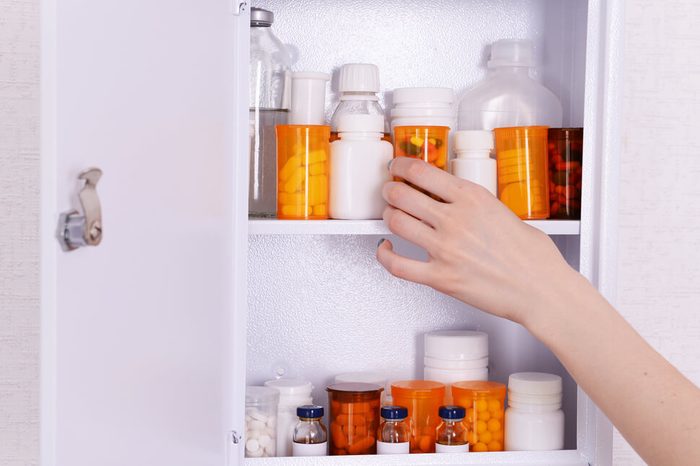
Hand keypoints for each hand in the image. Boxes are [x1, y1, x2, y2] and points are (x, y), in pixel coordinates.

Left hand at [376, 157, 575, 326]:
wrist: (541, 289)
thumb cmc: (532, 256)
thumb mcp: (504, 212)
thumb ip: (475, 204)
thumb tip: (456, 202)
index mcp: (472, 198)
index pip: (421, 171)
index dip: (401, 166)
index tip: (397, 166)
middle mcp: (455, 220)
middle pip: (402, 194)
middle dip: (390, 190)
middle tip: (390, 191)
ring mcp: (444, 249)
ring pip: (395, 223)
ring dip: (388, 216)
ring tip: (390, 216)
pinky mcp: (440, 278)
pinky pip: (397, 265)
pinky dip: (385, 255)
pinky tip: (386, 250)